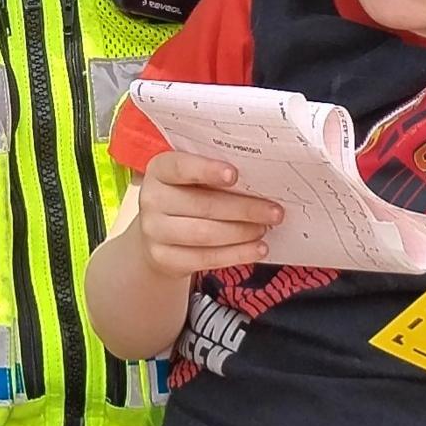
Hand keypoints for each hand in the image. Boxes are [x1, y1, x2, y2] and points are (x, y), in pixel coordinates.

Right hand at [129, 151, 283, 275]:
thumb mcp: (193, 179)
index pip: (179, 167)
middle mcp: (151, 199)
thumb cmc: (187, 197)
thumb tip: (260, 180)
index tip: (235, 175)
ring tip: (265, 229)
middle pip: (201, 205)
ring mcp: (154, 231)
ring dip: (242, 232)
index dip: (206, 170)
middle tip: (274, 211)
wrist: (158, 233)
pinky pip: (205, 258)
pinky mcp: (164, 258)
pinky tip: (258, 249)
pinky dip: (237, 254)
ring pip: (205, 234)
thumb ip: (216, 176)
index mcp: (159, 170)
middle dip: (243, 209)